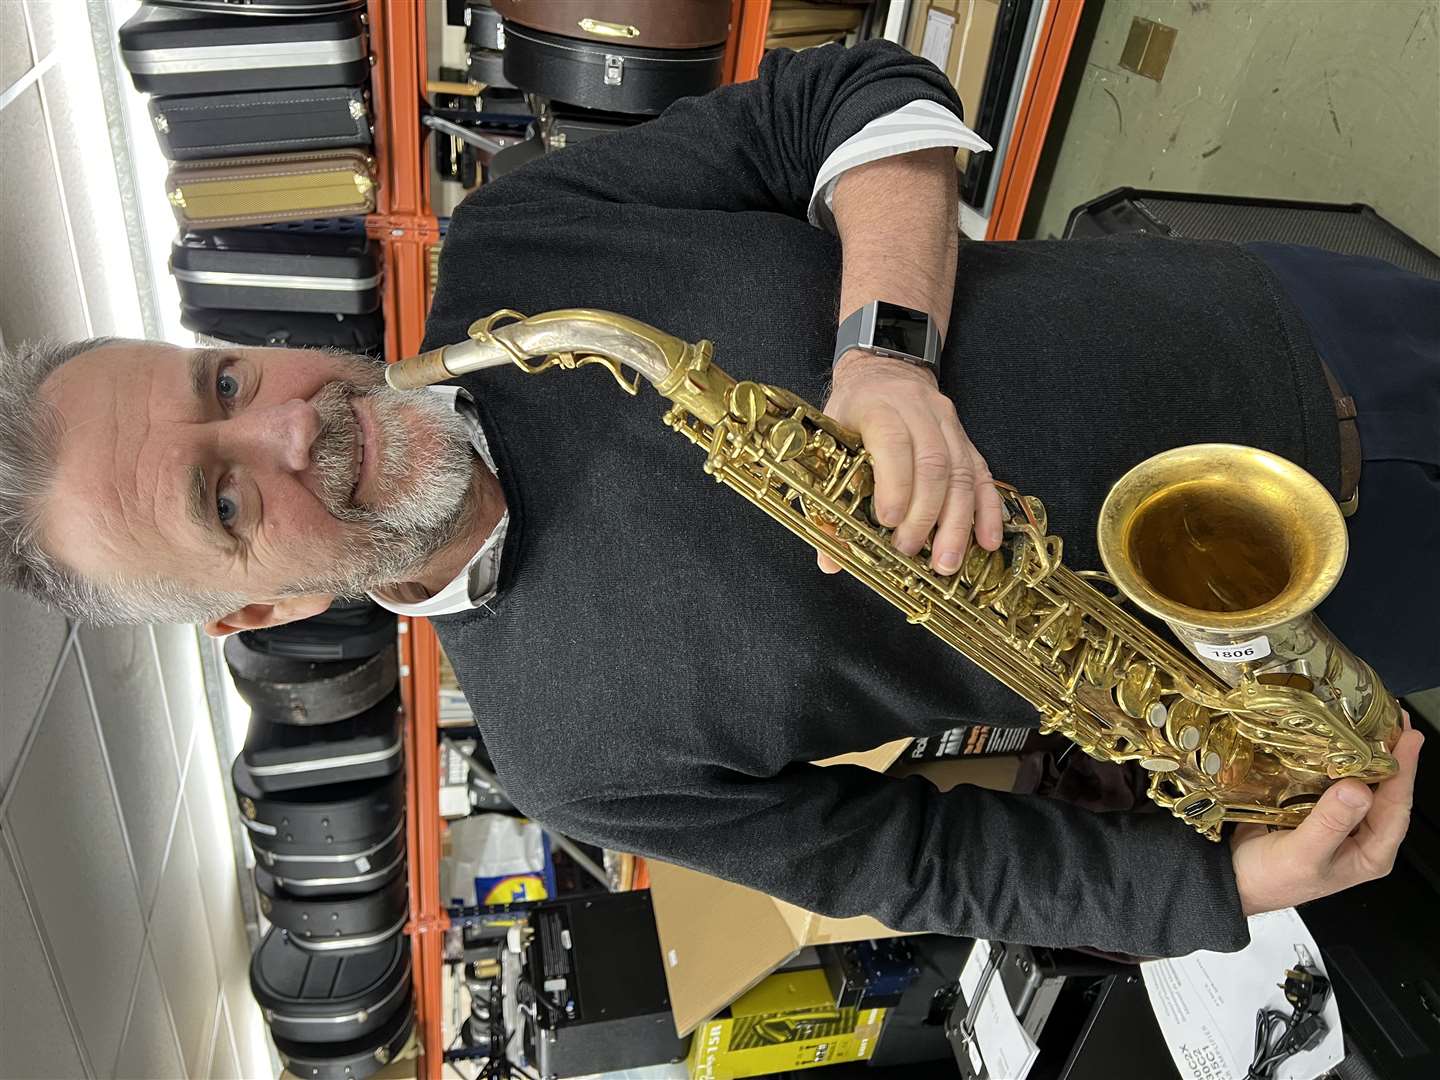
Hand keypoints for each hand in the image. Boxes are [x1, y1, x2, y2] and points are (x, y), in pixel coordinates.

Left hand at [821, 350, 1003, 574]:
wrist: (883, 369)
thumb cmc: (852, 411)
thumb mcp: (829, 440)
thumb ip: (826, 501)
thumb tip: (830, 561)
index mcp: (878, 408)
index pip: (893, 443)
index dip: (895, 485)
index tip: (888, 521)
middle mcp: (917, 411)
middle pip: (933, 463)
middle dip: (925, 515)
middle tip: (912, 552)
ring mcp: (947, 424)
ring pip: (961, 472)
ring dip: (957, 523)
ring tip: (947, 562)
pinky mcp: (965, 439)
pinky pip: (983, 475)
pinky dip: (987, 511)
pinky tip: (987, 541)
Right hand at [1231, 714, 1421, 916]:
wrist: (1230, 879)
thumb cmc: (1269, 879)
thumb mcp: (1303, 855)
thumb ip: (1331, 823)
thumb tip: (1360, 789)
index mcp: (1370, 853)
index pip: (1397, 807)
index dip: (1405, 770)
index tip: (1408, 737)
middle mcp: (1359, 836)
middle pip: (1384, 790)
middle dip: (1390, 755)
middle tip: (1390, 719)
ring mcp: (1337, 820)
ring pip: (1359, 782)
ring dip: (1362, 753)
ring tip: (1366, 723)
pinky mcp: (1314, 807)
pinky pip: (1330, 780)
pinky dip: (1333, 759)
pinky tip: (1330, 739)